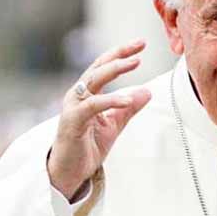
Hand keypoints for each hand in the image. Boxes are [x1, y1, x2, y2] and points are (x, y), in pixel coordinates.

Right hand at [47, 40, 151, 198]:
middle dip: (119, 55)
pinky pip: (92, 106)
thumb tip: (147, 91)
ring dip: (115, 69)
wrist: (69, 171)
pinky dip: (110, 101)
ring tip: (136, 63)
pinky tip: (127, 100)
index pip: (104, 67)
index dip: (121, 54)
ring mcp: (73, 107)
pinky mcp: (72, 121)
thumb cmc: (88, 146)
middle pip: (98, 67)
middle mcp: (78, 95)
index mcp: (87, 93)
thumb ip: (128, 108)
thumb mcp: (114, 124)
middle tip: (140, 46)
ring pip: (93, 81)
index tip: (140, 44)